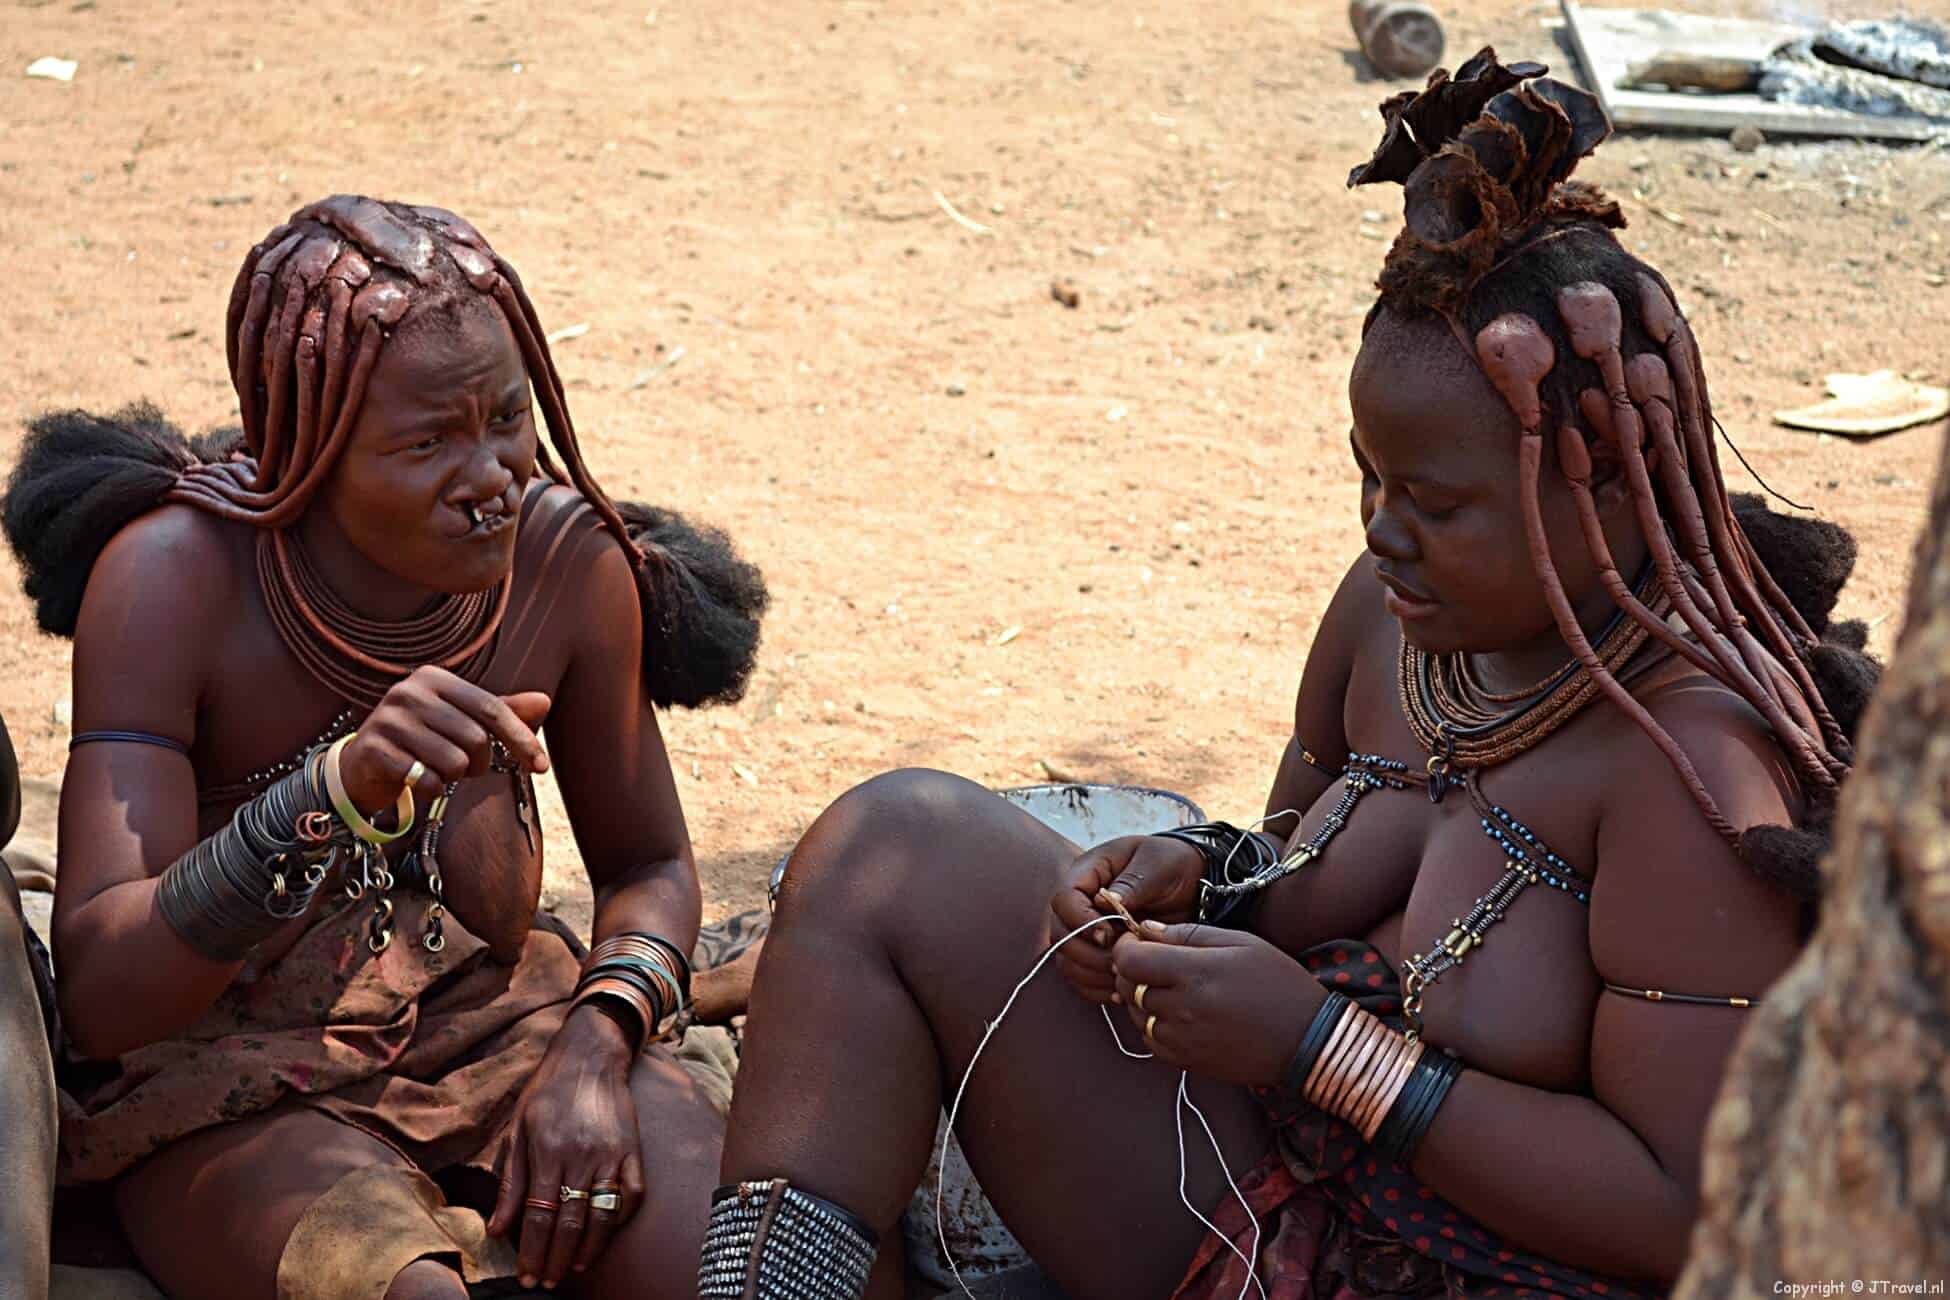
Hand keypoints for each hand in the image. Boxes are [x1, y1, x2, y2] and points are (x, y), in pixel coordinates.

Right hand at [338, 665, 551, 810]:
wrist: (364, 765)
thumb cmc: (424, 740)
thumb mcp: (463, 722)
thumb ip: (503, 711)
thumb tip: (544, 700)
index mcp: (435, 678)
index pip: (492, 708)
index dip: (522, 739)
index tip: (542, 767)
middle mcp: (409, 692)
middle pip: (475, 738)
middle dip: (480, 763)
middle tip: (464, 767)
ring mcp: (387, 719)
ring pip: (453, 762)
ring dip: (453, 777)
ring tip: (437, 770)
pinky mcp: (373, 750)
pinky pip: (425, 780)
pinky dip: (431, 789)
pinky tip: (416, 780)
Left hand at [488, 1006, 646, 1288]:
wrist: (590, 1057)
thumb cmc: (547, 1093)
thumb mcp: (517, 1130)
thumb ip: (510, 1182)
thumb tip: (497, 1229)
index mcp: (548, 1151)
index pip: (539, 1215)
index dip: (531, 1251)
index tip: (525, 1276)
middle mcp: (581, 1156)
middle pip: (570, 1222)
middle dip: (555, 1258)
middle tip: (544, 1282)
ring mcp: (612, 1154)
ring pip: (602, 1215)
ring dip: (587, 1250)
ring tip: (571, 1269)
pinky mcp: (633, 1151)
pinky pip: (632, 1195)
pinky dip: (619, 1221)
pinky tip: (604, 1237)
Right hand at [1048, 835, 1203, 1004]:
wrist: (1191, 883)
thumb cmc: (1172, 864)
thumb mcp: (1157, 864)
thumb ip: (1132, 882)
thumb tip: (1105, 903)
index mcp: (1088, 873)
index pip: (1064, 899)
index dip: (1080, 921)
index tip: (1110, 935)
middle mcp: (1079, 903)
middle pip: (1060, 935)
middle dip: (1088, 954)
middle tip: (1120, 961)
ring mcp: (1084, 930)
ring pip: (1067, 961)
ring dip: (1092, 974)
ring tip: (1125, 975)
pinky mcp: (1096, 954)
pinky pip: (1082, 978)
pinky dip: (1098, 988)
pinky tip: (1123, 989)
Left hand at [1110, 922, 1322, 1087]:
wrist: (1306, 1040)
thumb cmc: (1278, 983)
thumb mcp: (1241, 943)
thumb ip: (1189, 934)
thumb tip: (1146, 929)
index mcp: (1196, 973)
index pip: (1129, 959)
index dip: (1125, 946)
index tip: (1135, 940)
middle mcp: (1182, 1009)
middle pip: (1127, 986)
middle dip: (1130, 968)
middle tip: (1151, 959)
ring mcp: (1181, 1040)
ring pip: (1134, 1013)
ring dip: (1140, 996)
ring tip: (1168, 985)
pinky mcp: (1185, 1062)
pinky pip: (1150, 1038)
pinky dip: (1153, 1022)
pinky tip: (1177, 1011)